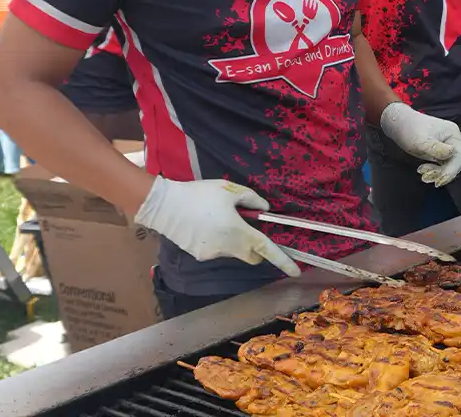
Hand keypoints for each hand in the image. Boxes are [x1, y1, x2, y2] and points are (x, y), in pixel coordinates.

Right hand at [134, 177, 300, 276]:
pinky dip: (218, 241)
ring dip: (234, 241)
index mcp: (239, 232)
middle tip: (249, 229)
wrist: (165, 206)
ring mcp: (213, 254)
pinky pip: (217, 250)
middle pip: (252, 256)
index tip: (296, 270)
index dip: (283, 260)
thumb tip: (264, 209)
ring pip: (233, 252)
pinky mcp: (200, 256)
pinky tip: (205, 226)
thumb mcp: (230, 191)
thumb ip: (252, 200)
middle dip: (257, 249)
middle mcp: (228, 247)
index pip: (267, 249)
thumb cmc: (200, 195)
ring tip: (218, 220)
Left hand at [380, 102, 460, 186]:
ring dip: (436, 173)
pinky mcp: (439, 150)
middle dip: (442, 173)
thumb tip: (452, 153)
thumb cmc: (409, 130)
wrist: (397, 124)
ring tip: (422, 174)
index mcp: (453, 133)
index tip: (438, 182)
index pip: (458, 156)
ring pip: (447, 165)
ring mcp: (446, 145)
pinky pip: (441, 164)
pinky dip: (433, 170)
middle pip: (455, 162)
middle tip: (426, 178)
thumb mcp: (421, 142)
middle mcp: (452, 139)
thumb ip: (437, 149)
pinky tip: (422, 170)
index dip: (450, 171)